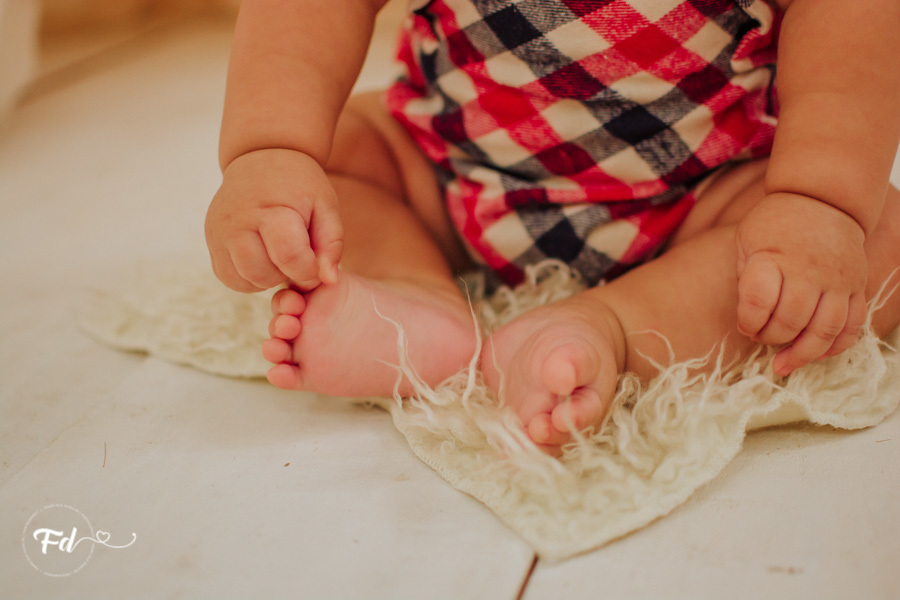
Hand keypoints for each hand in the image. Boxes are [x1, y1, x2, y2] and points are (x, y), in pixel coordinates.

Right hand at [205, 148, 343, 291]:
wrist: (261, 157)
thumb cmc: (299, 185)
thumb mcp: (325, 206)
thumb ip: (331, 244)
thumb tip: (328, 281)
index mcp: (271, 209)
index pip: (289, 256)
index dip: (308, 270)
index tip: (315, 260)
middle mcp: (238, 222)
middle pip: (262, 273)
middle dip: (285, 275)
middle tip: (296, 256)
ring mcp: (219, 232)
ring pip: (243, 279)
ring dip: (267, 278)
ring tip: (279, 256)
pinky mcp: (211, 242)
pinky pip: (229, 277)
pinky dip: (249, 278)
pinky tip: (263, 259)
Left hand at [734, 193, 867, 375]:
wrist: (824, 199)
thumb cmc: (776, 223)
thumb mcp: (747, 241)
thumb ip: (745, 277)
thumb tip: (747, 319)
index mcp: (775, 258)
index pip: (758, 301)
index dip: (748, 321)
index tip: (745, 324)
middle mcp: (809, 271)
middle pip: (791, 321)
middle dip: (771, 338)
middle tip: (761, 338)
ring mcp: (838, 281)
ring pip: (824, 330)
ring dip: (802, 354)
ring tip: (783, 365)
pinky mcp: (857, 287)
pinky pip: (853, 326)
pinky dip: (836, 346)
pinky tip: (817, 354)